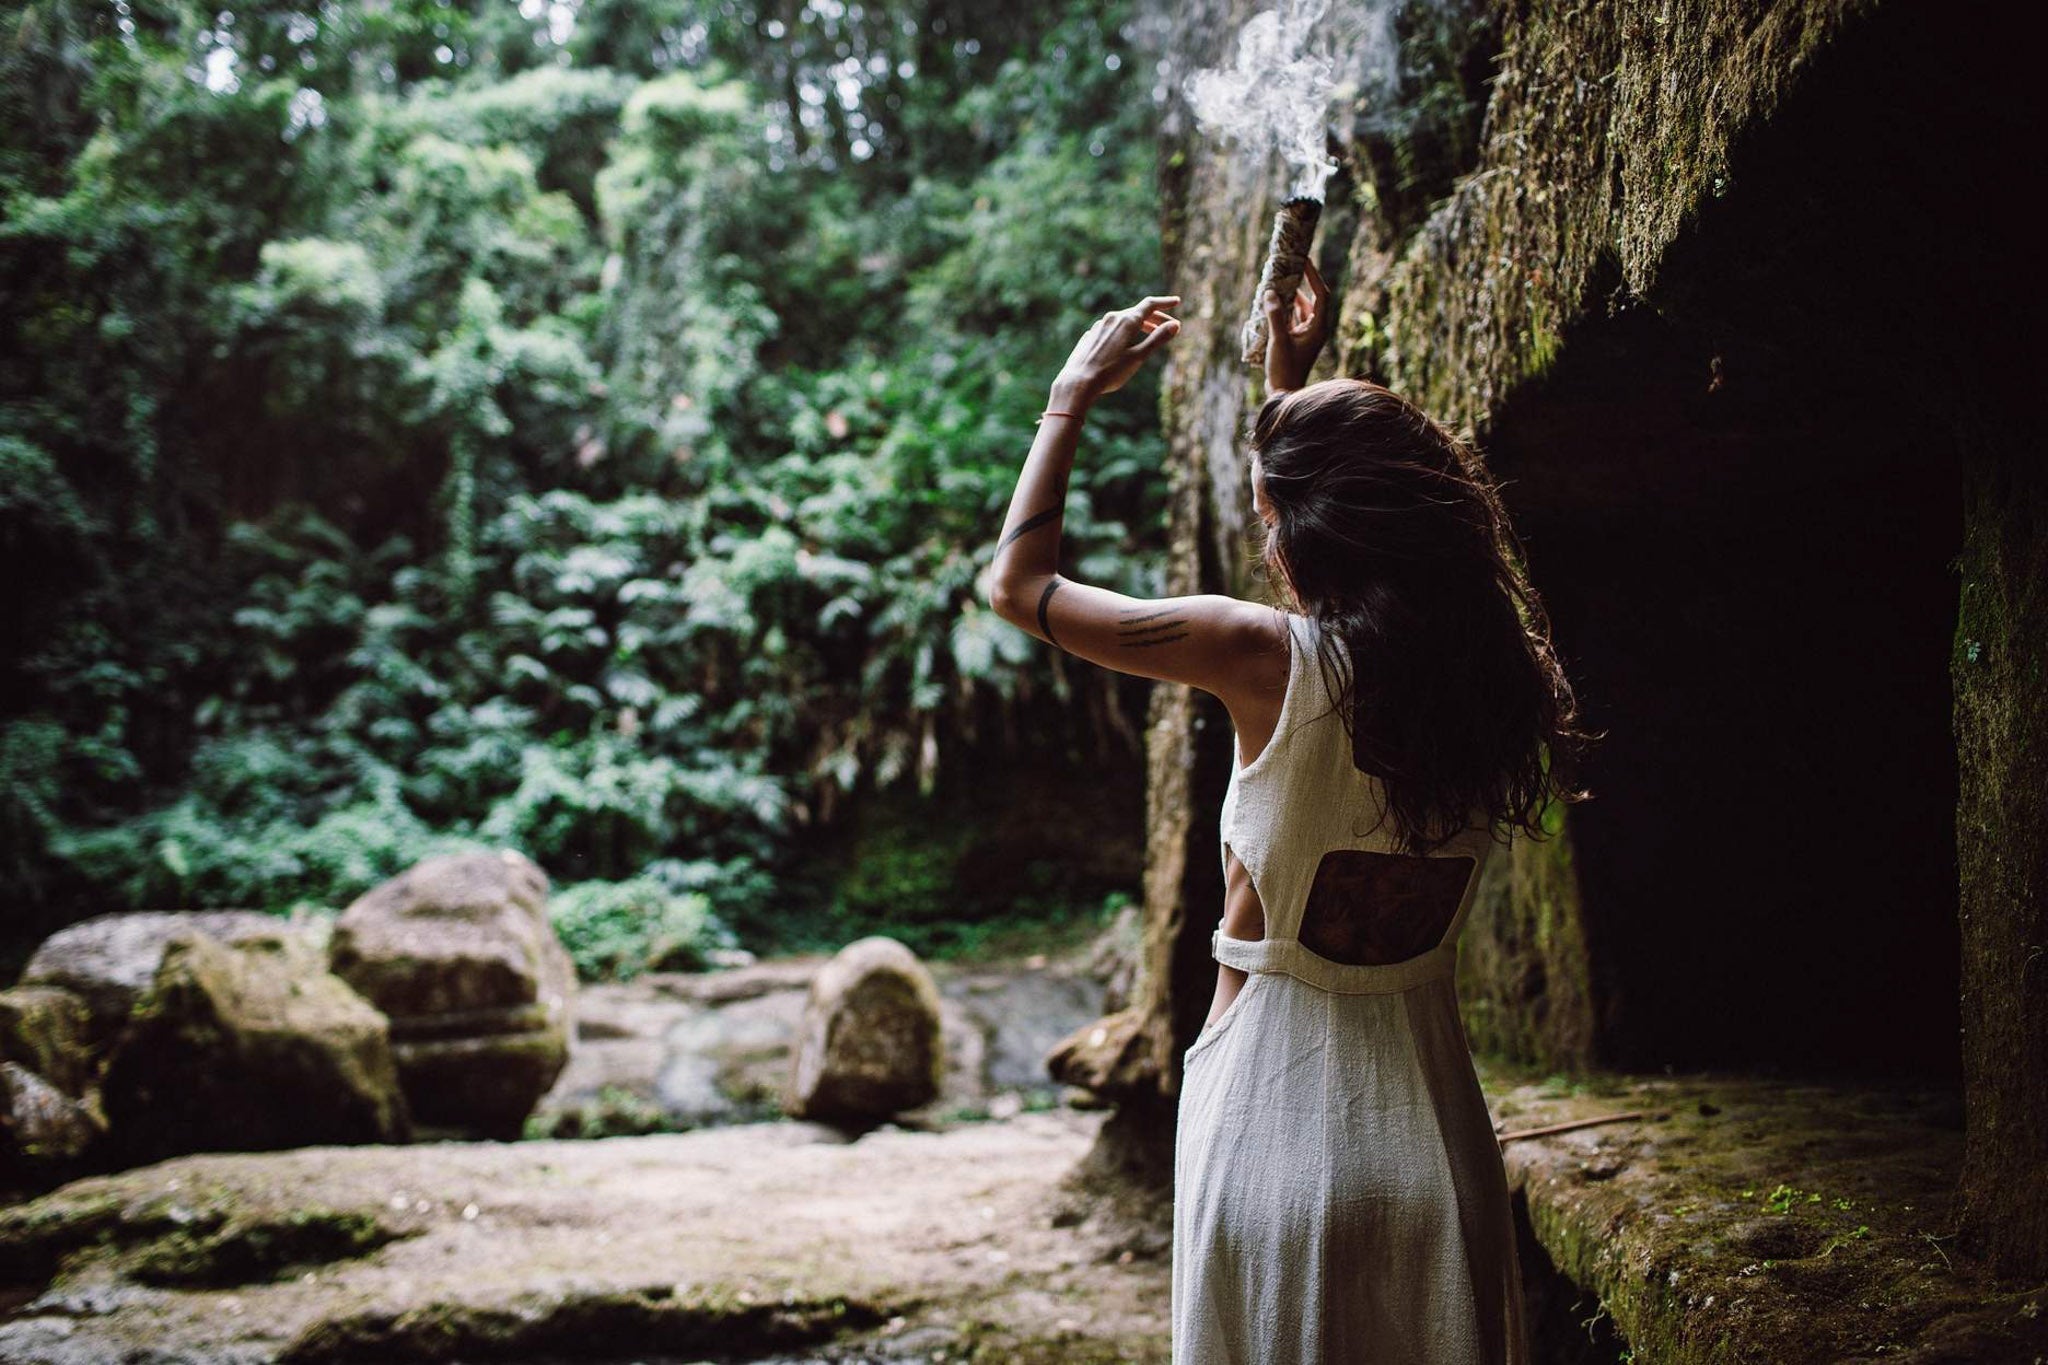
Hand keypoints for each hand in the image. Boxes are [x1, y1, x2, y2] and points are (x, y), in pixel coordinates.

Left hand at [1051, 295, 1180, 408]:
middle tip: (1169, 328)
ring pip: (1124, 320)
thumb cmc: (1111, 372)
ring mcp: (1099, 326)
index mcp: (1127, 321)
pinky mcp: (1091, 335)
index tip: (1176, 301)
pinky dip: (1124, 332)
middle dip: (1156, 319)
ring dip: (1140, 325)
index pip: (1150, 305)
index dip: (1165, 303)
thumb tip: (1175, 325)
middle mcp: (1112, 318)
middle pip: (1138, 312)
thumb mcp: (1138, 357)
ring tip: (1149, 335)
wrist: (1079, 382)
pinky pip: (1112, 329)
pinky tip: (1125, 344)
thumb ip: (1157, 339)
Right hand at [1262, 258, 1330, 394]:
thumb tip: (1270, 293)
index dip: (1314, 276)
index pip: (1321, 295)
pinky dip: (1285, 309)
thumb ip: (1275, 315)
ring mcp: (1307, 335)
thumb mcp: (1279, 340)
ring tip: (1278, 282)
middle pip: (1313, 299)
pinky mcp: (1297, 340)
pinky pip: (1294, 319)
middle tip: (1290, 268)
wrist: (1284, 392)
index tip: (1304, 261)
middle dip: (1301, 284)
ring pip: (1302, 309)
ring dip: (1291, 297)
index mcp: (1319, 328)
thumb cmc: (1285, 368)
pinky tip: (1273, 302)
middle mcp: (1316, 329)